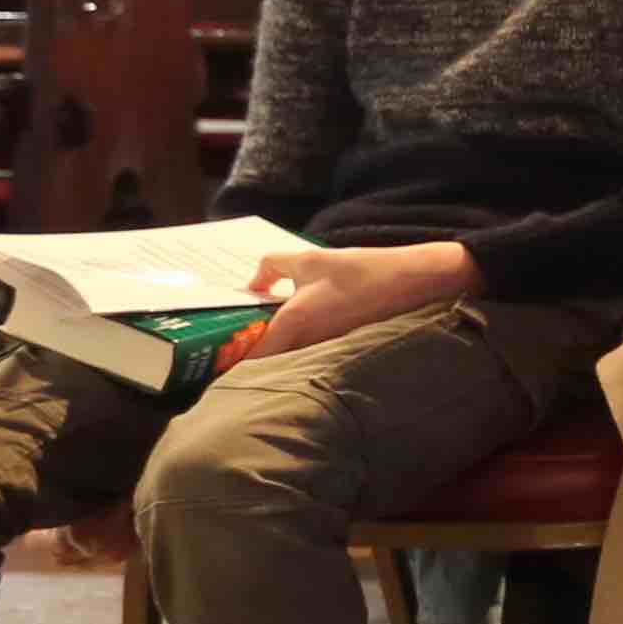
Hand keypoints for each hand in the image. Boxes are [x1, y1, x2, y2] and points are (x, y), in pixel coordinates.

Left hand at [239, 240, 478, 359]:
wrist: (411, 284)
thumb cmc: (360, 271)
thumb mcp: (308, 259)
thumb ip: (272, 266)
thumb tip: (254, 283)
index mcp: (292, 324)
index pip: (250, 360)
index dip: (228, 362)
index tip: (211, 357)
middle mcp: (305, 345)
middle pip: (265, 364)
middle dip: (244, 356)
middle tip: (227, 340)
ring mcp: (322, 349)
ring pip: (284, 359)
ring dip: (268, 350)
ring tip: (253, 331)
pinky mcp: (335, 346)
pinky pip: (302, 352)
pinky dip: (290, 344)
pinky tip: (286, 324)